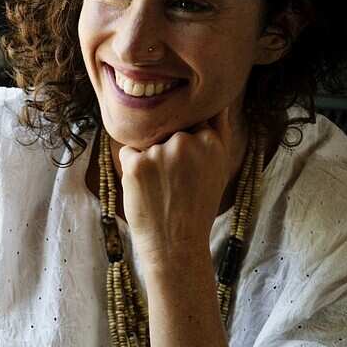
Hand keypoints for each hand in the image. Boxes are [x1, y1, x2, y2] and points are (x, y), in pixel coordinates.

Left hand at [117, 106, 235, 265]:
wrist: (176, 245)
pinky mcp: (136, 164)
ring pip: (147, 142)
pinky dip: (132, 169)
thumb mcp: (219, 168)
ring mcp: (160, 152)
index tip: (187, 167)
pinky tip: (146, 190)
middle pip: (167, 131)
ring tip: (161, 189)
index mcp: (210, 141)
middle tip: (175, 184)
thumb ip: (217, 132)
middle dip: (166, 151)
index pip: (190, 122)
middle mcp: (186, 141)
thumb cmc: (197, 207)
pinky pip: (128, 153)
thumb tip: (215, 101)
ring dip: (149, 160)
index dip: (185, 143)